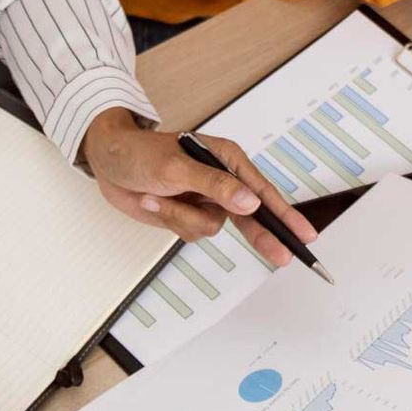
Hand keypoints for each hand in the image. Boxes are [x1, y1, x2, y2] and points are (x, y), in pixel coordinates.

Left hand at [78, 110, 317, 266]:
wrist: (106, 162)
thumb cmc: (140, 153)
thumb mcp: (176, 167)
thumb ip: (214, 186)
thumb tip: (249, 203)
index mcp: (227, 160)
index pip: (263, 192)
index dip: (285, 214)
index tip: (305, 235)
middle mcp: (220, 182)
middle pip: (250, 218)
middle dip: (261, 237)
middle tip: (282, 257)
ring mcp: (203, 201)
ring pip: (210, 229)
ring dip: (181, 218)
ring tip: (157, 195)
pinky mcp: (184, 215)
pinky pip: (188, 233)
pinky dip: (168, 221)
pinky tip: (151, 201)